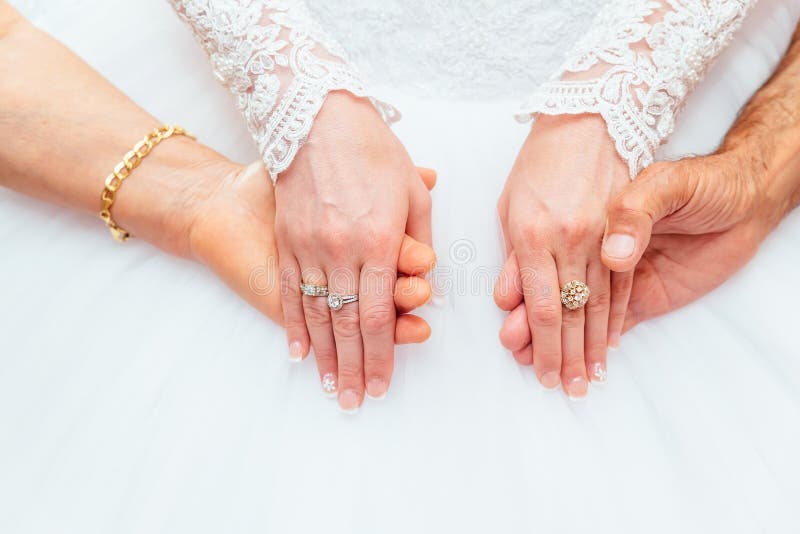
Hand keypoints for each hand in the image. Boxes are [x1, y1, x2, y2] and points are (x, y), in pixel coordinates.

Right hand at [273, 91, 432, 409]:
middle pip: (348, 324)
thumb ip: (420, 236)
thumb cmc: (372, 149)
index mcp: (380, 241)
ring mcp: (308, 247)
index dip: (382, 355)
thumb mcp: (411, 188)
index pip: (381, 314)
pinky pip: (291, 291)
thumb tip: (427, 277)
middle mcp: (342, 250)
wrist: (314, 116)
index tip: (381, 384)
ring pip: (318, 314)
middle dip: (353, 368)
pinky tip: (296, 353)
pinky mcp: (286, 240)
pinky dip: (293, 325)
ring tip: (328, 388)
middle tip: (354, 401)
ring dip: (324, 356)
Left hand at [494, 115, 631, 397]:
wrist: (590, 121)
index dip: (544, 347)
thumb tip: (509, 304)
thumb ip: (511, 259)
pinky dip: (616, 317)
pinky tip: (612, 342)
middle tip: (568, 390)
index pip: (543, 307)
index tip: (543, 374)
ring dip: (595, 347)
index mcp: (533, 236)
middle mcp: (570, 241)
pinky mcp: (624, 232)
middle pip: (573, 314)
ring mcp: (602, 237)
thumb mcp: (510, 207)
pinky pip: (622, 284)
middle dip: (568, 358)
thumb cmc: (538, 165)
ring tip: (591, 379)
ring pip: (600, 305)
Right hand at [498, 151, 790, 355]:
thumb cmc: (696, 183)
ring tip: (534, 362)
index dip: (527, 298)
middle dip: (535, 328)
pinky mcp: (643, 293)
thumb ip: (635, 216)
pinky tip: (579, 354)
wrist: (734, 190)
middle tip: (516, 350)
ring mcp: (614, 273)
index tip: (511, 322)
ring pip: (577, 313)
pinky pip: (613, 317)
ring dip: (556, 340)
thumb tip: (614, 257)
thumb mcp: (667, 185)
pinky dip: (597, 337)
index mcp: (587, 224)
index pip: (546, 269)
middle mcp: (593, 250)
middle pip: (555, 297)